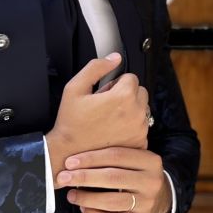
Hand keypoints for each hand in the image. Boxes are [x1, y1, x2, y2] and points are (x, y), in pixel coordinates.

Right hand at [45, 54, 149, 170]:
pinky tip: (114, 131)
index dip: (115, 83)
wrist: (69, 154)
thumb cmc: (71, 123)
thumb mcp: (75, 88)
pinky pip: (142, 126)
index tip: (105, 94)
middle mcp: (137, 113)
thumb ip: (96, 67)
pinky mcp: (140, 142)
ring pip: (142, 109)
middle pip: (140, 92)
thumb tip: (114, 58)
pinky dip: (132, 126)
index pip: (131, 77)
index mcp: (124, 97)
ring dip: (130, 110)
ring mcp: (140, 129)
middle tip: (107, 106)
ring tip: (109, 120)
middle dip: (126, 95)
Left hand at [56, 146, 170, 212]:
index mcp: (150, 161)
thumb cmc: (138, 175)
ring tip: (71, 194)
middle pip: (112, 177)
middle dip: (84, 177)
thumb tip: (77, 158)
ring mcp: (147, 204)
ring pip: (111, 201)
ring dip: (86, 198)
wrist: (161, 198)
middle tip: (63, 177)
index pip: (117, 155)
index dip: (91, 158)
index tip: (70, 162)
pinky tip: (84, 208)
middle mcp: (152, 182)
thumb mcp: (136, 160)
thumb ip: (115, 156)